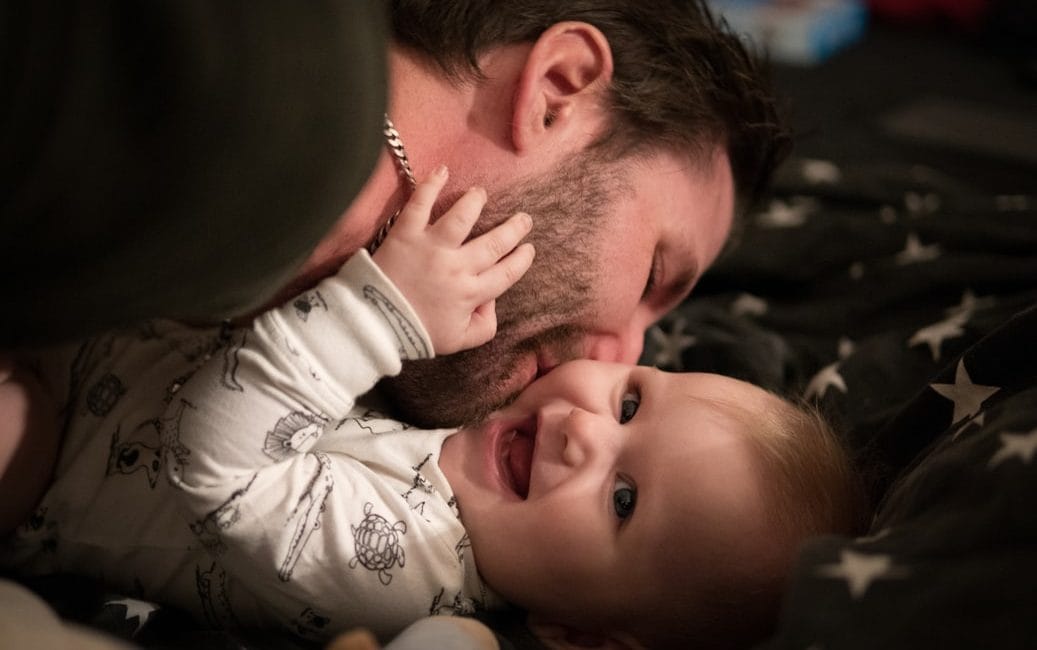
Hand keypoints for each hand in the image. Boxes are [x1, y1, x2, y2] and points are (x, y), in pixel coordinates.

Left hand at [372, 166, 534, 354]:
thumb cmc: (416, 333)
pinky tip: (443, 171)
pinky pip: (420, 205)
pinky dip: (432, 185)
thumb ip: (484, 326)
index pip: (506, 273)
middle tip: (524, 219)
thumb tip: (492, 302)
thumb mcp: (458, 341)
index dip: (521, 260)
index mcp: (470, 294)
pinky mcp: (406, 235)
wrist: (374, 325)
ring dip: (475, 202)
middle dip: (513, 229)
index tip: (528, 249)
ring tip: (481, 194)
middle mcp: (456, 267)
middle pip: (493, 243)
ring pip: (461, 217)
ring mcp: (431, 248)